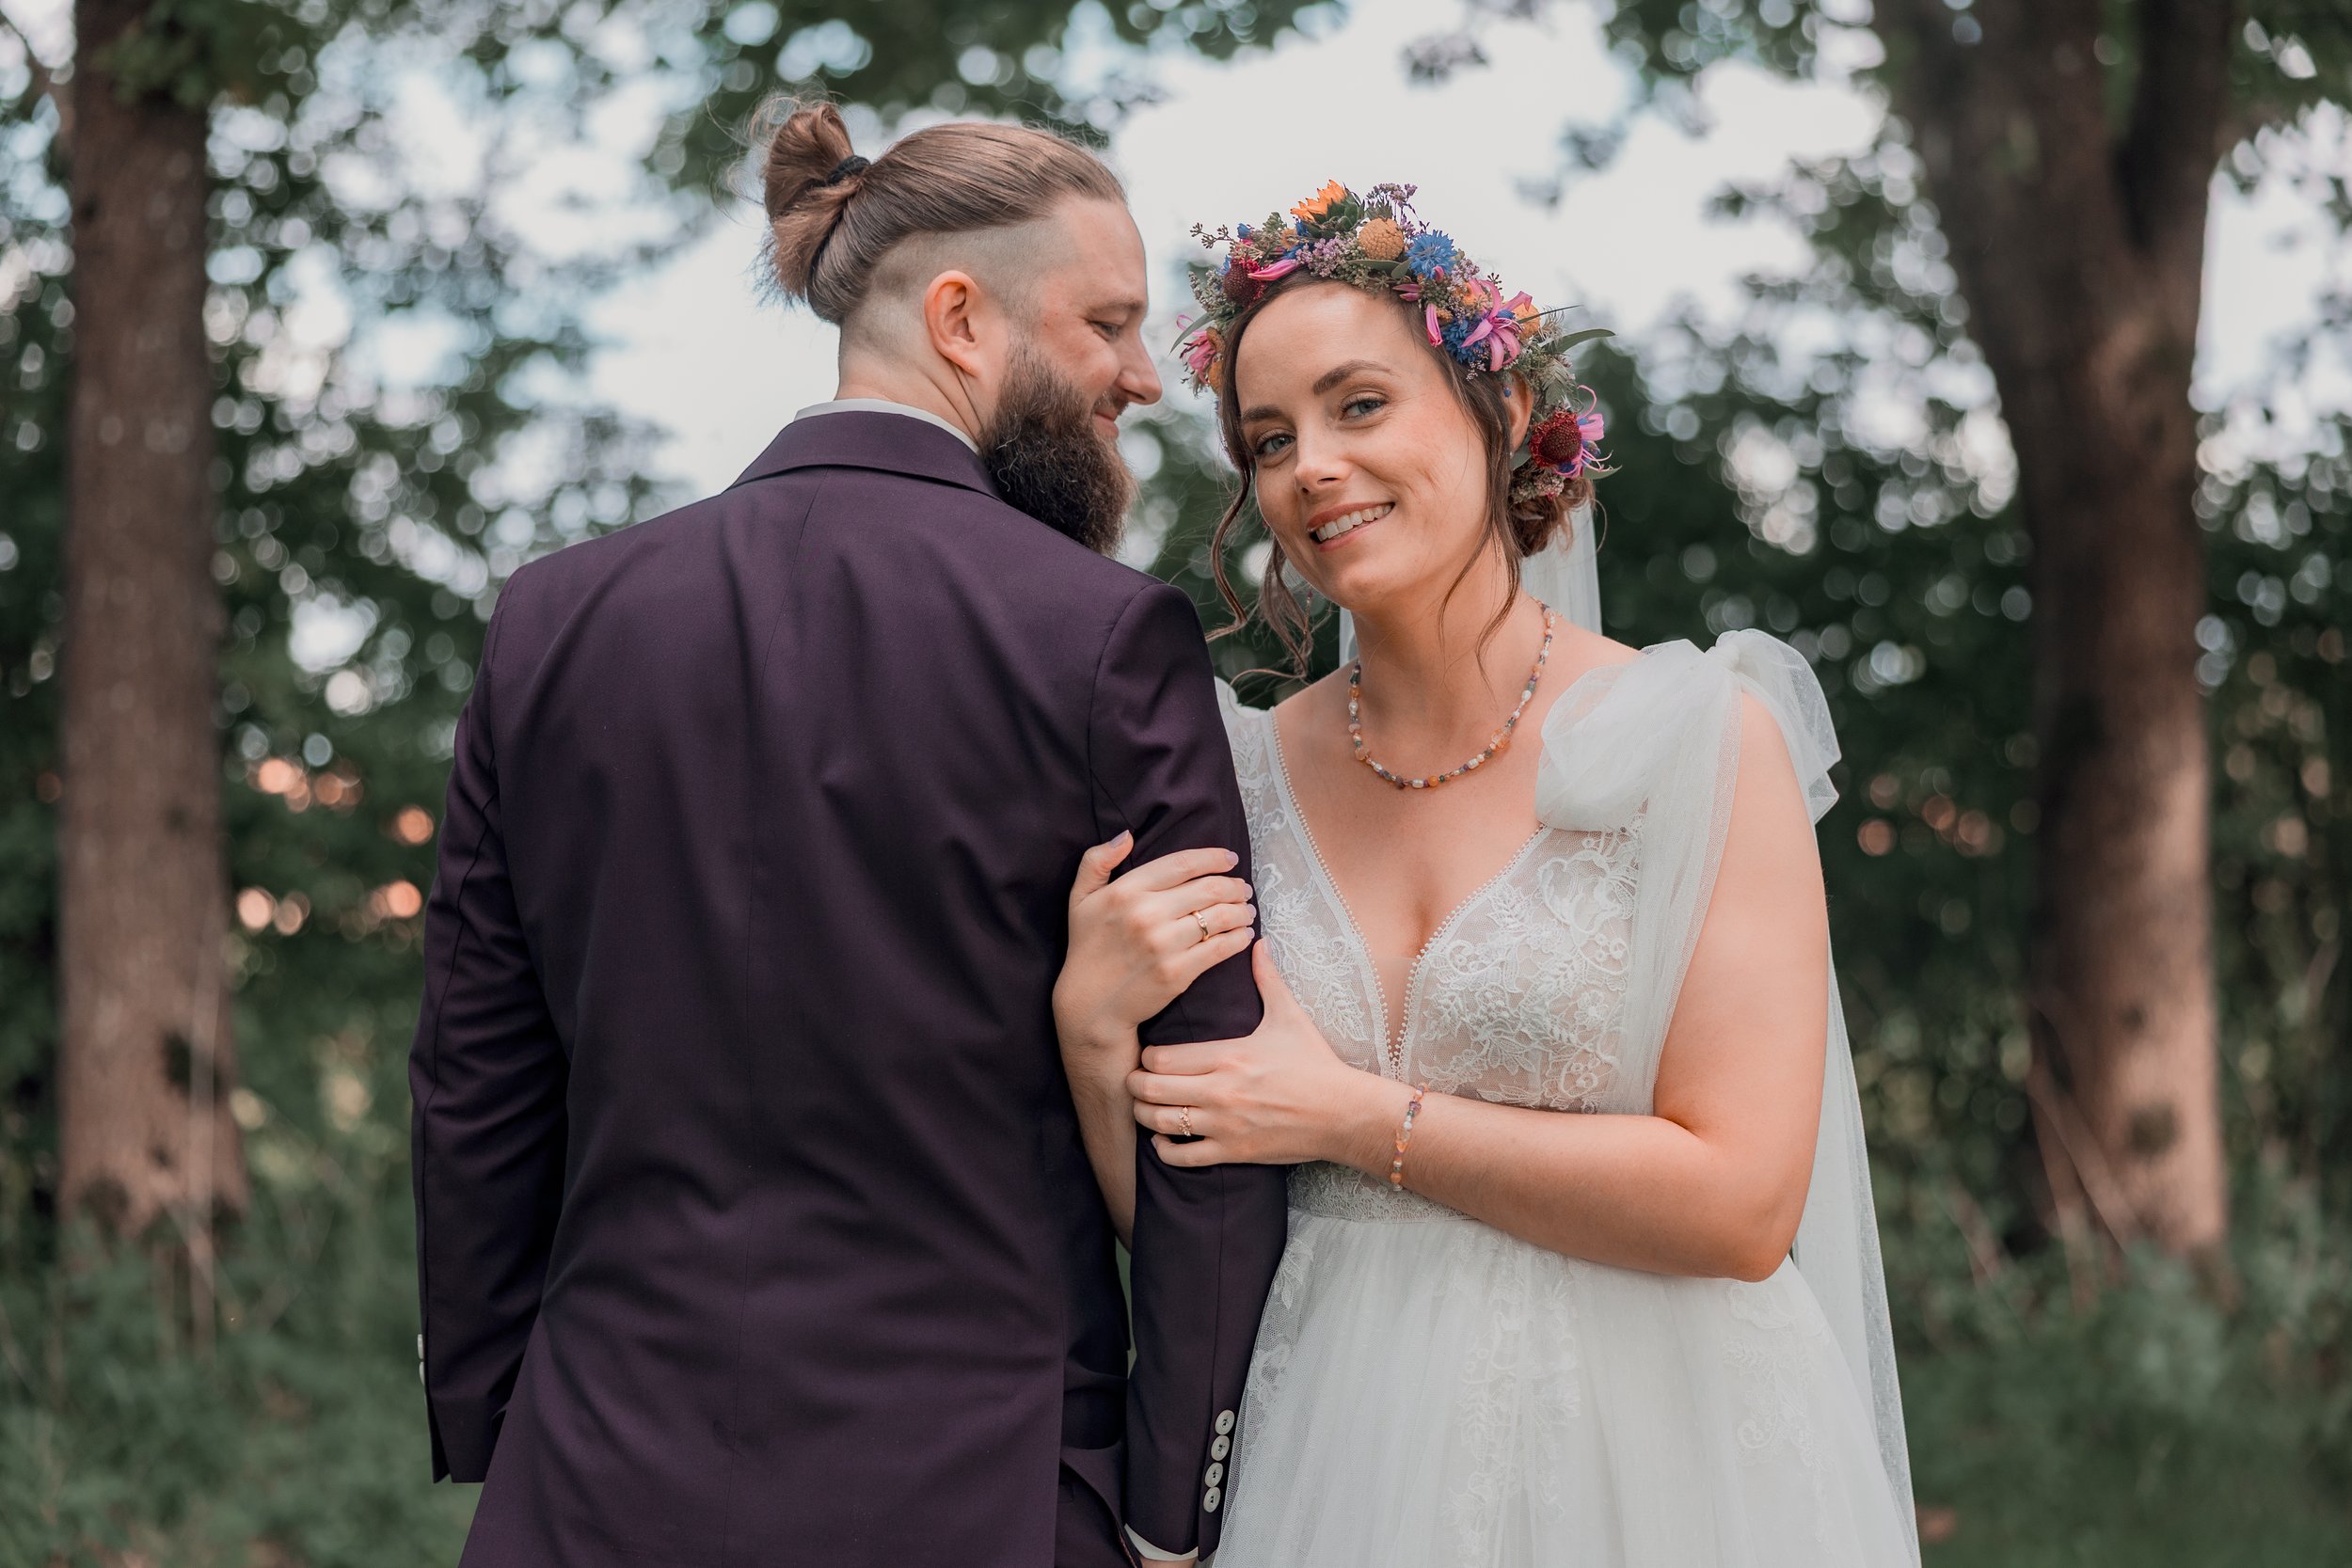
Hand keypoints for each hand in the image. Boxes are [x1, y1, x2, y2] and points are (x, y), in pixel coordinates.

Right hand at [1052, 833, 1255, 1076]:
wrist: (1090, 1006)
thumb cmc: (1087, 949)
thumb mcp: (1079, 899)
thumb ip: (1096, 861)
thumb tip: (1126, 835)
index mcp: (1125, 891)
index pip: (1181, 864)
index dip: (1212, 858)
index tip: (1230, 858)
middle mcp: (1145, 914)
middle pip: (1207, 888)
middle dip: (1234, 885)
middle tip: (1243, 888)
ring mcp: (1163, 944)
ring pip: (1219, 916)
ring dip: (1242, 910)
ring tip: (1248, 910)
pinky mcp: (1177, 973)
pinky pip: (1219, 948)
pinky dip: (1238, 938)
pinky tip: (1244, 934)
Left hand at [1128, 942, 1398, 1167]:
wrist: (1344, 1113)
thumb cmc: (1315, 1063)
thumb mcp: (1289, 1017)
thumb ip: (1267, 979)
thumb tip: (1259, 942)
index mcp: (1228, 1055)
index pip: (1162, 1057)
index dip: (1146, 1057)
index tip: (1149, 1056)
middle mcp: (1221, 1090)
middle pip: (1152, 1089)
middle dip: (1136, 1085)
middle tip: (1135, 1081)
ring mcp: (1225, 1124)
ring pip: (1161, 1123)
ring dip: (1145, 1116)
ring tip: (1144, 1108)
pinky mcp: (1233, 1151)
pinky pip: (1183, 1157)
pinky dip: (1165, 1150)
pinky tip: (1164, 1140)